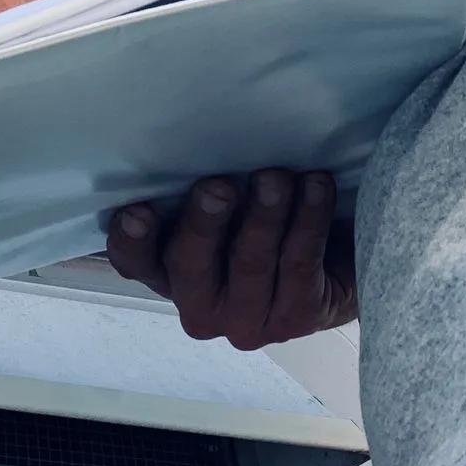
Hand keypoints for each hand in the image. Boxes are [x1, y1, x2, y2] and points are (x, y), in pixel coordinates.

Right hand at [105, 170, 357, 348]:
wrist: (333, 265)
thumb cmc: (261, 223)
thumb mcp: (223, 208)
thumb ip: (198, 193)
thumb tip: (192, 143)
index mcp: (167, 275)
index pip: (135, 261)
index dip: (131, 241)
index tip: (136, 211)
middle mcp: (199, 307)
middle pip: (190, 264)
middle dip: (204, 223)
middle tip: (218, 187)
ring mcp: (247, 321)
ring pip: (251, 263)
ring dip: (264, 214)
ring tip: (276, 177)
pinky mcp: (297, 319)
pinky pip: (299, 263)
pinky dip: (308, 220)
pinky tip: (316, 186)